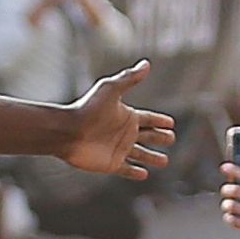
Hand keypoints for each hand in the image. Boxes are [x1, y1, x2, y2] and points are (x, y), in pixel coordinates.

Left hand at [61, 59, 174, 178]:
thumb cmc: (88, 109)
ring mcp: (118, 149)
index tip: (171, 123)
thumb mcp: (110, 90)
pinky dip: (135, 172)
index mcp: (126, 115)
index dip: (160, 120)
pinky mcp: (111, 163)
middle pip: (148, 136)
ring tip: (164, 162)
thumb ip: (129, 78)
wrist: (68, 131)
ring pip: (140, 154)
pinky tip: (144, 175)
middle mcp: (124, 132)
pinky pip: (126, 169)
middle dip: (160, 137)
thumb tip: (146, 64)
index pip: (149, 119)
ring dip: (152, 158)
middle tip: (171, 139)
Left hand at [220, 163, 239, 238]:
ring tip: (227, 205)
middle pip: (236, 190)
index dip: (234, 170)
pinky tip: (231, 218)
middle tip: (225, 190)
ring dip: (226, 205)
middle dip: (226, 189)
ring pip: (232, 206)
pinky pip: (235, 221)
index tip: (225, 167)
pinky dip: (230, 219)